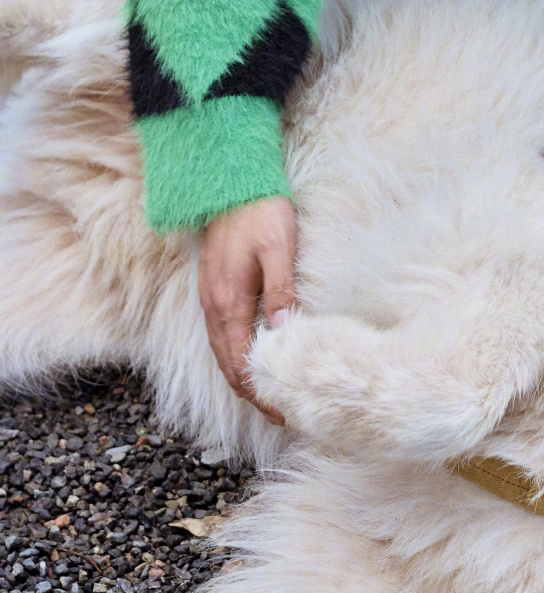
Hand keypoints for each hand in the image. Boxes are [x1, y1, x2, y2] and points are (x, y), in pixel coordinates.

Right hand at [198, 196, 298, 424]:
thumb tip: (282, 334)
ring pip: (222, 351)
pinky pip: (220, 334)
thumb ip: (280, 290)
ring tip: (269, 393)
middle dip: (251, 392)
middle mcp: (213, 306)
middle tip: (280, 413)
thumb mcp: (278, 248)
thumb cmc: (260, 211)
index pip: (240, 363)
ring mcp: (209, 297)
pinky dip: (235, 355)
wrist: (231, 180)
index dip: (260, 391)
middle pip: (227, 364)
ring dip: (242, 376)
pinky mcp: (213, 288)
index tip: (283, 410)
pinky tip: (253, 357)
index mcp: (228, 301)